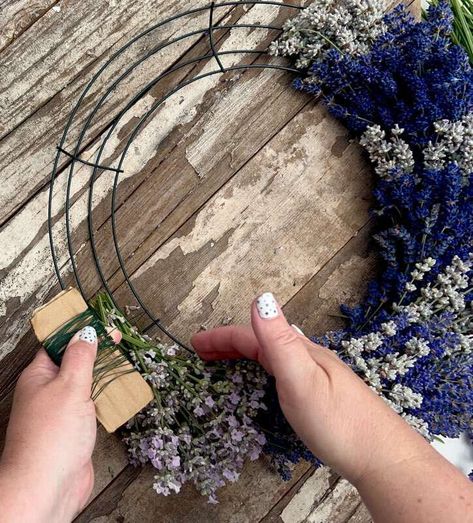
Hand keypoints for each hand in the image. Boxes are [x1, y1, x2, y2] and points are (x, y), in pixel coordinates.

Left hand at [0, 326, 115, 522]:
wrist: (48, 487)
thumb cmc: (52, 435)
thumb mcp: (69, 385)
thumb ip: (80, 357)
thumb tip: (86, 332)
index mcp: (38, 376)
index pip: (59, 344)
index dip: (80, 331)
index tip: (102, 322)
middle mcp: (47, 391)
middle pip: (74, 362)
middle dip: (96, 351)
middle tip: (119, 338)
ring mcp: (62, 410)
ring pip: (85, 383)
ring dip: (104, 373)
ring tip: (125, 359)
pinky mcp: (75, 428)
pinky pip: (92, 404)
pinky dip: (106, 396)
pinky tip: (121, 391)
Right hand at [192, 292, 472, 522]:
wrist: (381, 456)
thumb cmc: (339, 422)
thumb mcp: (303, 379)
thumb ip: (279, 340)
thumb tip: (260, 297)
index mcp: (298, 351)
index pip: (252, 335)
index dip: (221, 337)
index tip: (194, 344)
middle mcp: (306, 357)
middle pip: (261, 341)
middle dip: (228, 343)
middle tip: (201, 353)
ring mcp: (314, 374)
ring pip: (271, 355)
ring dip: (242, 354)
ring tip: (221, 363)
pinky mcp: (318, 393)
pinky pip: (280, 371)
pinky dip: (259, 368)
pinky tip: (262, 379)